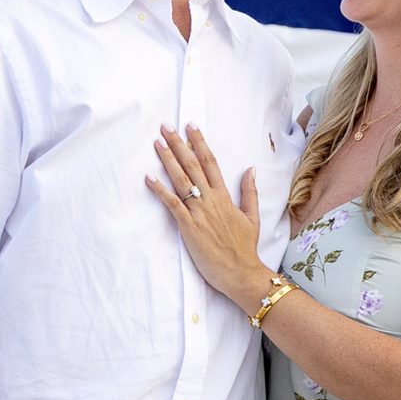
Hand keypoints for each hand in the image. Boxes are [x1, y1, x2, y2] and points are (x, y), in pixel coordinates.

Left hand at [144, 125, 267, 306]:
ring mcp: (199, 213)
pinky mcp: (189, 227)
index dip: (199, 143)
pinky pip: (172, 204)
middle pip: (193, 165)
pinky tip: (149, 178)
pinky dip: (160, 190)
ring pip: (181, 180)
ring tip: (157, 143)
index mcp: (225, 196)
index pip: (211, 162)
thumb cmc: (245, 248)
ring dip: (168, 160)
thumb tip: (250, 169)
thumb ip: (249, 192)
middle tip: (166, 127)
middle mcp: (211, 200)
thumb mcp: (252, 217)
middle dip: (179, 144)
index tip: (190, 126)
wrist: (241, 272)